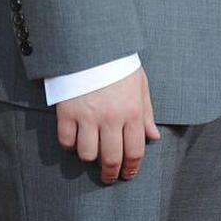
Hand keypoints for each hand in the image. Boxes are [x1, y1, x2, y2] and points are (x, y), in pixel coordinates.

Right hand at [55, 67, 160, 183]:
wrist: (92, 44)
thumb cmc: (118, 64)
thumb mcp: (140, 84)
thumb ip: (147, 113)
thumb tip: (154, 137)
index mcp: (132, 111)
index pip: (135, 151)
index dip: (131, 168)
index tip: (127, 175)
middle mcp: (111, 117)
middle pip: (111, 159)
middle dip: (111, 173)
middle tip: (109, 176)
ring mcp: (88, 115)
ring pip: (87, 155)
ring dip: (89, 156)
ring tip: (91, 150)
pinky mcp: (67, 111)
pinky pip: (66, 141)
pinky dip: (70, 144)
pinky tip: (75, 138)